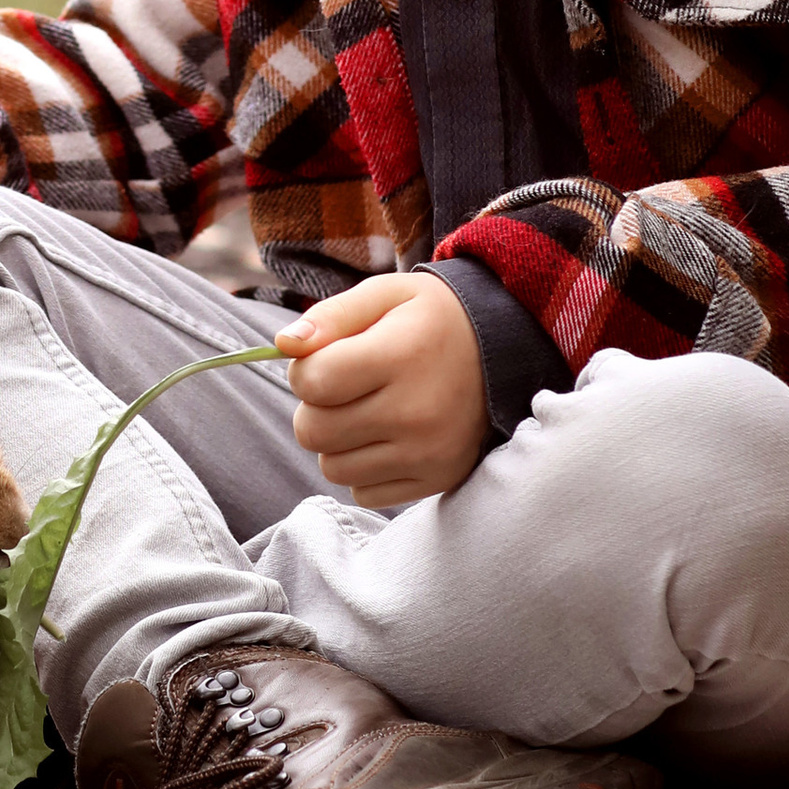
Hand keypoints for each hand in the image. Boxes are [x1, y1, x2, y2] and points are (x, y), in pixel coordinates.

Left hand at [277, 273, 487, 508]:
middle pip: (313, 431)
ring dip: (337, 441)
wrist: (505, 352)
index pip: (312, 382)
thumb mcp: (386, 294)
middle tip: (346, 388)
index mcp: (401, 356)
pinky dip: (364, 468)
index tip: (328, 359)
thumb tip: (284, 345)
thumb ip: (330, 316)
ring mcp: (428, 452)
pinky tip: (388, 438)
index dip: (304, 369)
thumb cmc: (432, 319)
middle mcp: (416, 411)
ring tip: (368, 411)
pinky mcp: (437, 479)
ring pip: (332, 467)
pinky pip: (363, 493)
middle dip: (315, 407)